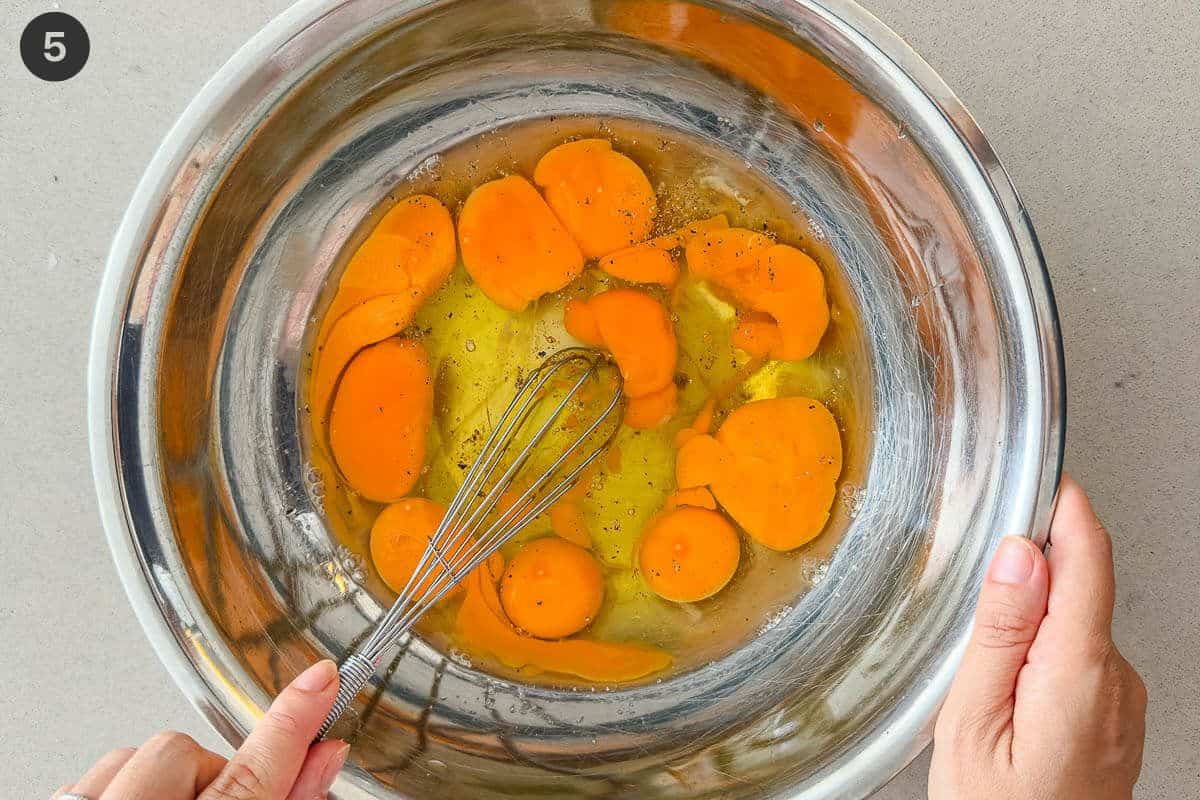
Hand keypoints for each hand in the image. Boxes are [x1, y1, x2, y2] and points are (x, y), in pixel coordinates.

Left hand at [54, 660, 347, 799]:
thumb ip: (287, 797)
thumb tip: (324, 755)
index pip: (257, 771)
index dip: (296, 719)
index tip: (324, 678)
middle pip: (182, 752)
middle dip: (207, 775)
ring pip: (136, 755)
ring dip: (162, 784)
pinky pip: (96, 774)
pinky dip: (121, 790)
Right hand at [929, 476, 1146, 798]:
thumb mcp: (972, 721)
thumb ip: (1000, 633)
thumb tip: (1020, 556)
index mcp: (1078, 674)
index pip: (1090, 562)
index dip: (1069, 510)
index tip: (1046, 477)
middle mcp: (1117, 682)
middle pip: (1082, 588)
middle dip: (1033, 573)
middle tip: (976, 593)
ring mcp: (1124, 701)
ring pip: (1079, 623)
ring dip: (1035, 619)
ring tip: (984, 670)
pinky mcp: (1118, 715)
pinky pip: (1083, 656)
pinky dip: (1047, 650)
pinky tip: (1009, 689)